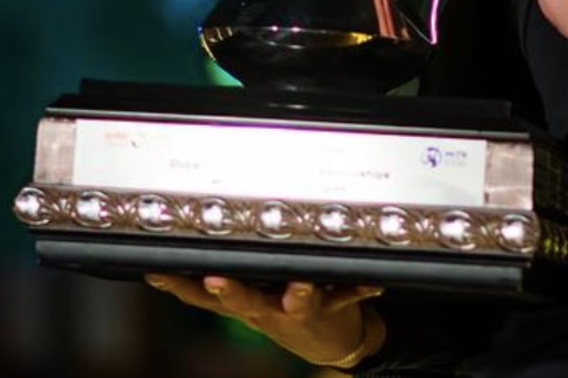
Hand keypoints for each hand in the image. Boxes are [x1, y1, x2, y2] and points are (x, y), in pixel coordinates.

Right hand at [144, 273, 383, 366]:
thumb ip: (212, 286)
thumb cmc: (284, 310)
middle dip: (231, 292)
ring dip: (298, 293)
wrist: (333, 342)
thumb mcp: (246, 303)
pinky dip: (359, 289)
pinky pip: (348, 295)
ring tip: (299, 285)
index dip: (180, 288)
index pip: (204, 297)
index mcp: (245, 304)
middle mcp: (268, 310)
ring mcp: (301, 310)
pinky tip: (372, 283)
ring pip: (297, 300)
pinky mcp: (334, 307)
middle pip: (245, 301)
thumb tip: (164, 262)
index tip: (159, 272)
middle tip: (216, 280)